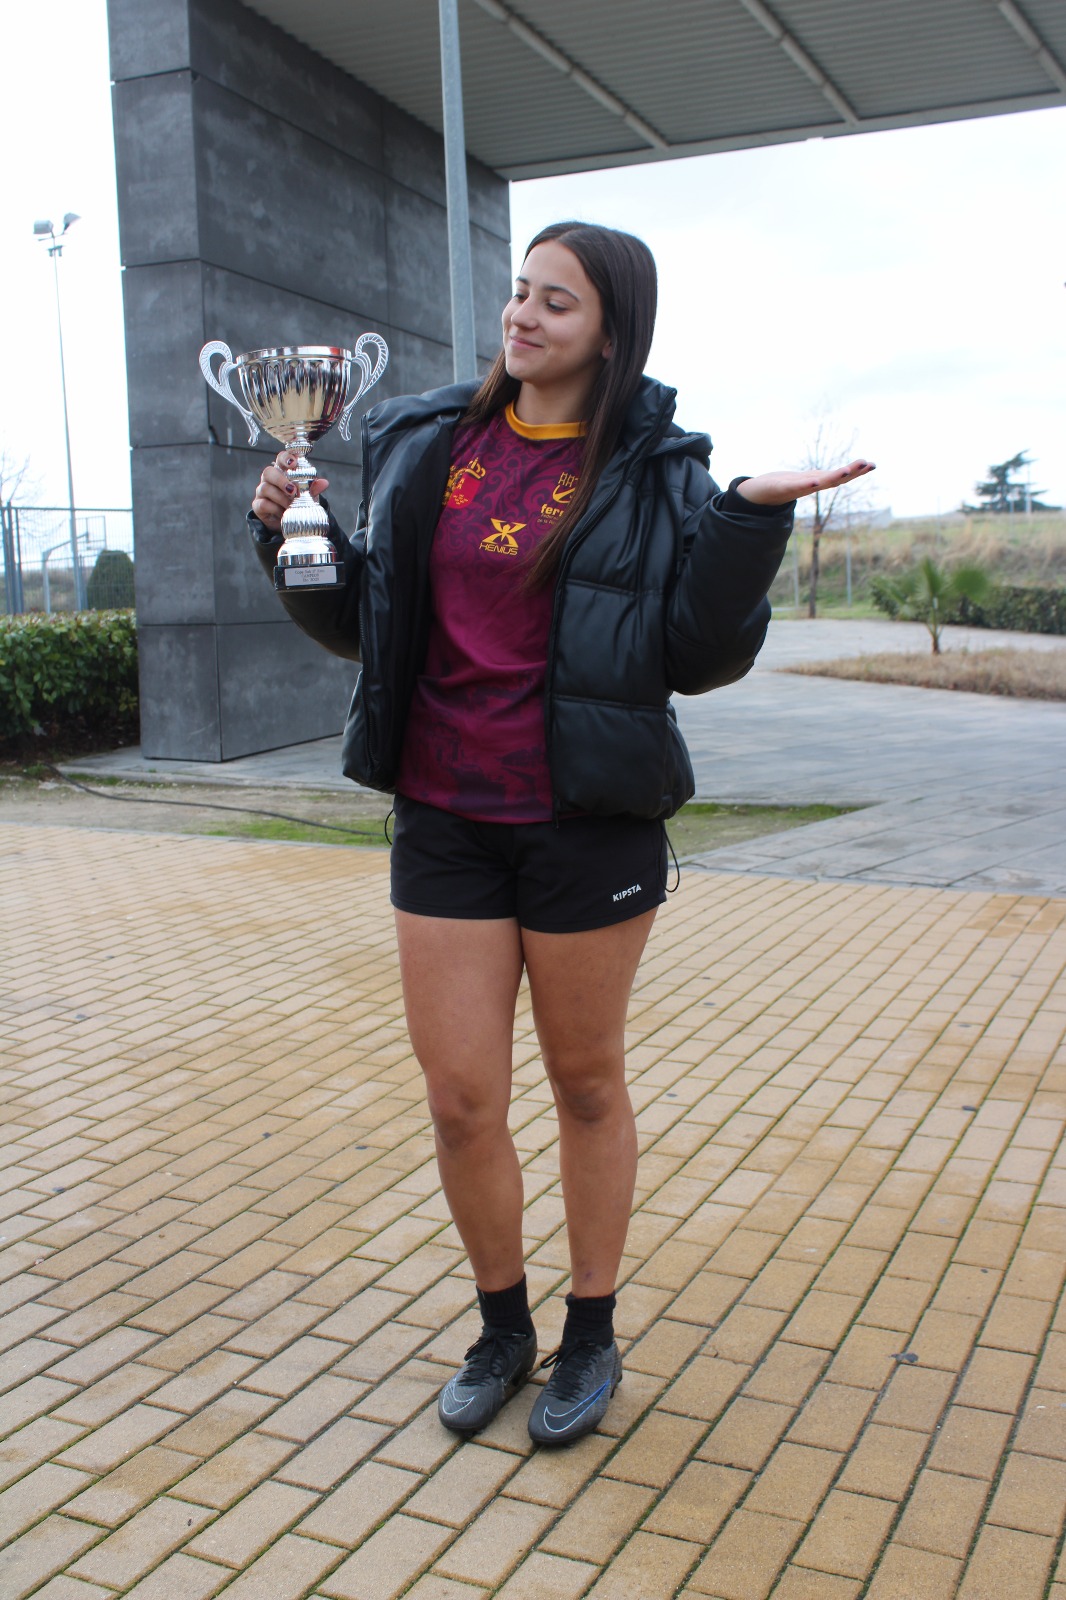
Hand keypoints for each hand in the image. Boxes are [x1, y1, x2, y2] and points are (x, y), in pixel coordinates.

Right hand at [251, 451, 329, 532]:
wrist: (289, 522)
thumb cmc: (297, 503)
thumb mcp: (307, 495)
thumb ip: (313, 488)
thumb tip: (324, 483)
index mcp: (281, 471)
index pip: (280, 459)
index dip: (285, 458)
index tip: (293, 463)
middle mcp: (269, 479)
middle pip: (268, 472)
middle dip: (281, 480)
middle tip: (293, 490)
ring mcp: (262, 492)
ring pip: (265, 488)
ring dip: (280, 497)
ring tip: (291, 505)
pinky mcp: (258, 505)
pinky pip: (263, 504)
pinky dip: (275, 509)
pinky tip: (283, 513)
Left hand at [736, 460, 875, 505]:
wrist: (759, 494)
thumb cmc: (783, 485)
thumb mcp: (804, 479)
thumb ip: (819, 477)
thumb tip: (834, 473)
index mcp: (816, 482)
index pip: (839, 476)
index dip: (856, 471)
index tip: (873, 464)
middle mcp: (810, 486)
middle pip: (834, 479)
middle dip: (852, 472)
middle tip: (868, 464)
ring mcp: (797, 488)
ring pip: (819, 483)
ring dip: (833, 478)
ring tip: (847, 470)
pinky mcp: (781, 489)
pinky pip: (795, 488)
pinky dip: (806, 485)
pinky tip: (815, 482)